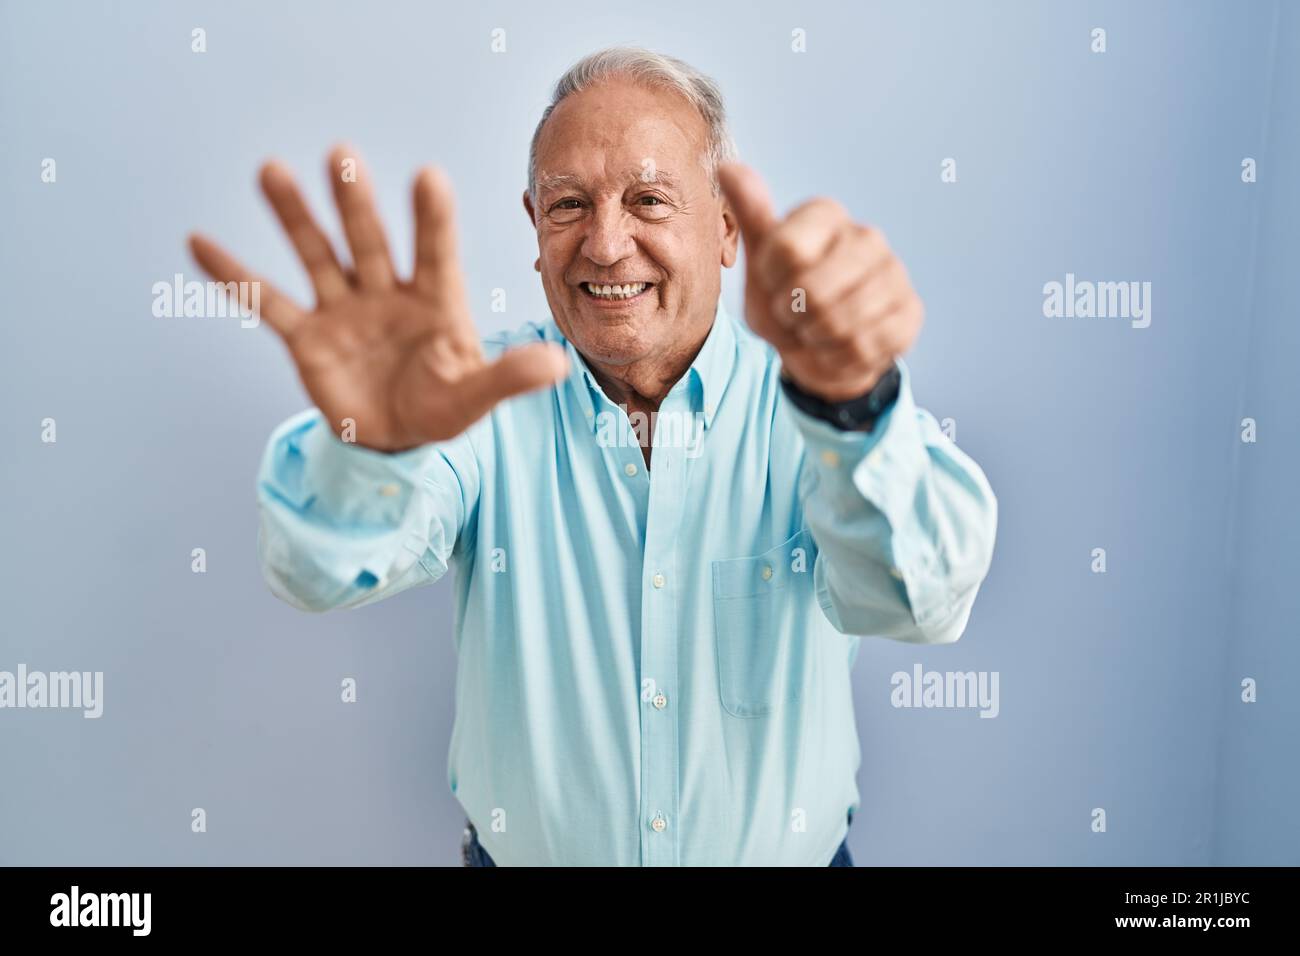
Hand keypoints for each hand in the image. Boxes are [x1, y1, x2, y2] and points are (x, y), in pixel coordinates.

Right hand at [189, 145, 568, 451]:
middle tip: (343, 154)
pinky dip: (234, 276)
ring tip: (270, 170)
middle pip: (370, 241)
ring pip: (318, 255)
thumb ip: (510, 377)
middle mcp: (388, 293)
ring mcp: (344, 310)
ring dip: (295, 217)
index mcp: (436, 301)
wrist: (396, 440)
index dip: (431, 219)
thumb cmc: (443, 409)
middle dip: (356, 202)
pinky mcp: (307, 337)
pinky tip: (200, 242)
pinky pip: (267, 302)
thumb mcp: (476, 396)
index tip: (428, 177)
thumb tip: (559, 365)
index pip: (436, 253)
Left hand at [718, 163, 921, 402]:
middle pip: (812, 291)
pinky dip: (839, 357)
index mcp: (825, 216)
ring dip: (814, 340)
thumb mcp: (760, 263)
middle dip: (792, 317)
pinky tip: (838, 347)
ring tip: (814, 331)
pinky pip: (864, 346)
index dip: (771, 282)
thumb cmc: (786, 298)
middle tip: (794, 315)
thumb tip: (728, 168)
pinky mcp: (909, 311)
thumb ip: (749, 216)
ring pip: (840, 322)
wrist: (820, 346)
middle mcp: (866, 236)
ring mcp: (893, 273)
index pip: (785, 250)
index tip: (774, 285)